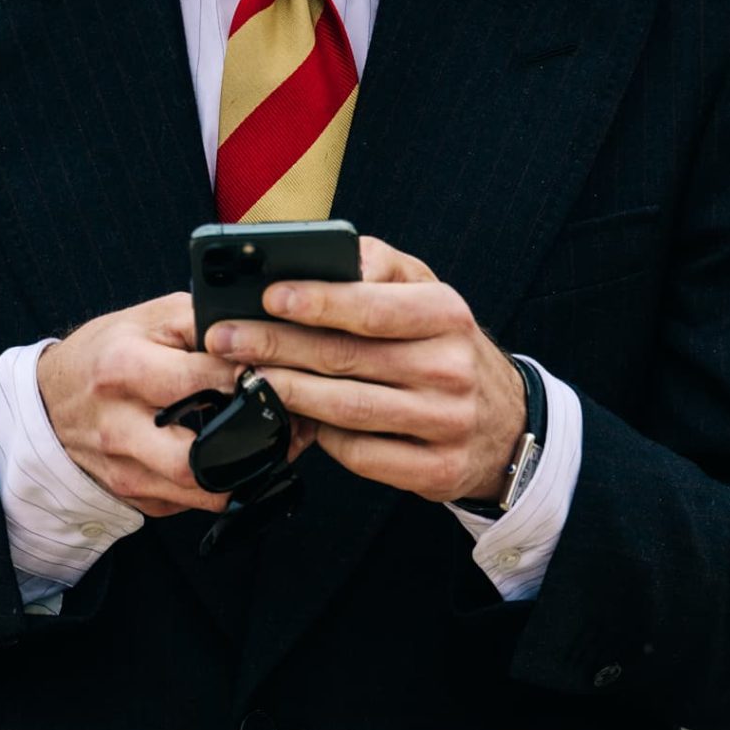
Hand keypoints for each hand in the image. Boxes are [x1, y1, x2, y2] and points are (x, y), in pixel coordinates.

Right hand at [36, 292, 316, 517]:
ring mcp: (125, 471)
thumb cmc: (107, 353)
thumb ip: (200, 321)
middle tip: (289, 422)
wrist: (50, 402)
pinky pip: (193, 503)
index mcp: (122, 370)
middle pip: (195, 457)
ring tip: (280, 444)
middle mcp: (118, 427)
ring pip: (201, 492)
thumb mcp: (146, 319)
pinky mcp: (136, 498)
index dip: (246, 378)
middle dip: (252, 443)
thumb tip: (257, 331)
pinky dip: (226, 485)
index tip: (279, 373)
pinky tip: (245, 460)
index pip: (196, 379)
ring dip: (250, 473)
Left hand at [203, 234, 525, 504]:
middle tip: (225, 338)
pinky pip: (360, 454)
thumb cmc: (444, 347)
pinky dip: (321, 436)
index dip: (317, 302)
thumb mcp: (426, 293)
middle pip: (347, 358)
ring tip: (245, 376)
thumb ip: (378, 267)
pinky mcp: (436, 470)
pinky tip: (295, 419)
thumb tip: (324, 259)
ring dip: (286, 393)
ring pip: (346, 409)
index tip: (267, 296)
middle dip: (275, 346)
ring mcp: (446, 423)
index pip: (373, 308)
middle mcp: (451, 369)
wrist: (505, 424)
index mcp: (448, 315)